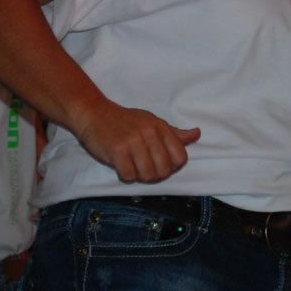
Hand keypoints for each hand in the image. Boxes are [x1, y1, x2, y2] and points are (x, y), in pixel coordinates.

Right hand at [74, 100, 200, 182]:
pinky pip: (129, 175)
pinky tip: (120, 164)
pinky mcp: (117, 150)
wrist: (94, 114)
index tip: (159, 163)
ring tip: (131, 165)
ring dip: (139, 176)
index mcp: (160, 127)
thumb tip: (197, 133)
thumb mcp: (151, 122)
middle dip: (154, 174)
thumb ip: (174, 133)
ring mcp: (133, 141)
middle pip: (164, 170)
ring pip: (148, 175)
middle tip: (142, 166)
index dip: (171, 166)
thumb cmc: (124, 121)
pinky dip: (125, 175)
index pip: (180, 158)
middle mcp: (149, 133)